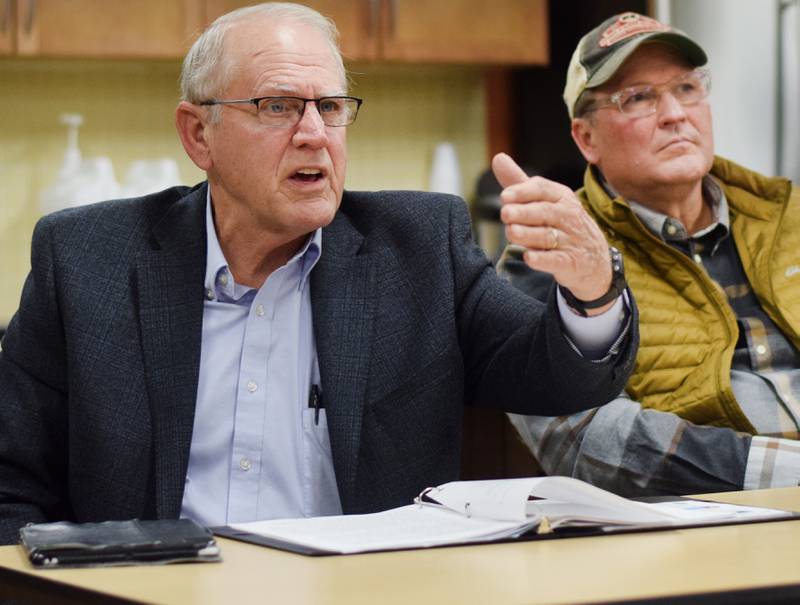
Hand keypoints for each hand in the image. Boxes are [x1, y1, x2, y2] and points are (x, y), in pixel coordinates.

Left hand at [492, 153, 612, 308]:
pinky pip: (556, 260)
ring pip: (548, 236)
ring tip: (512, 233)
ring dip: (529, 235)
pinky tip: (528, 257)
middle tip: (505, 214)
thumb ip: (519, 183)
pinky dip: (542, 259)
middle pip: (544, 212)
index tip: (504, 196)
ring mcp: (571, 240)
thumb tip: (498, 158)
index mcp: (560, 197)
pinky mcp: (570, 262)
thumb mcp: (544, 201)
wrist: (594, 259)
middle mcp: (568, 216)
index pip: (542, 189)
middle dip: (524, 213)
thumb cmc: (561, 224)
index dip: (523, 192)